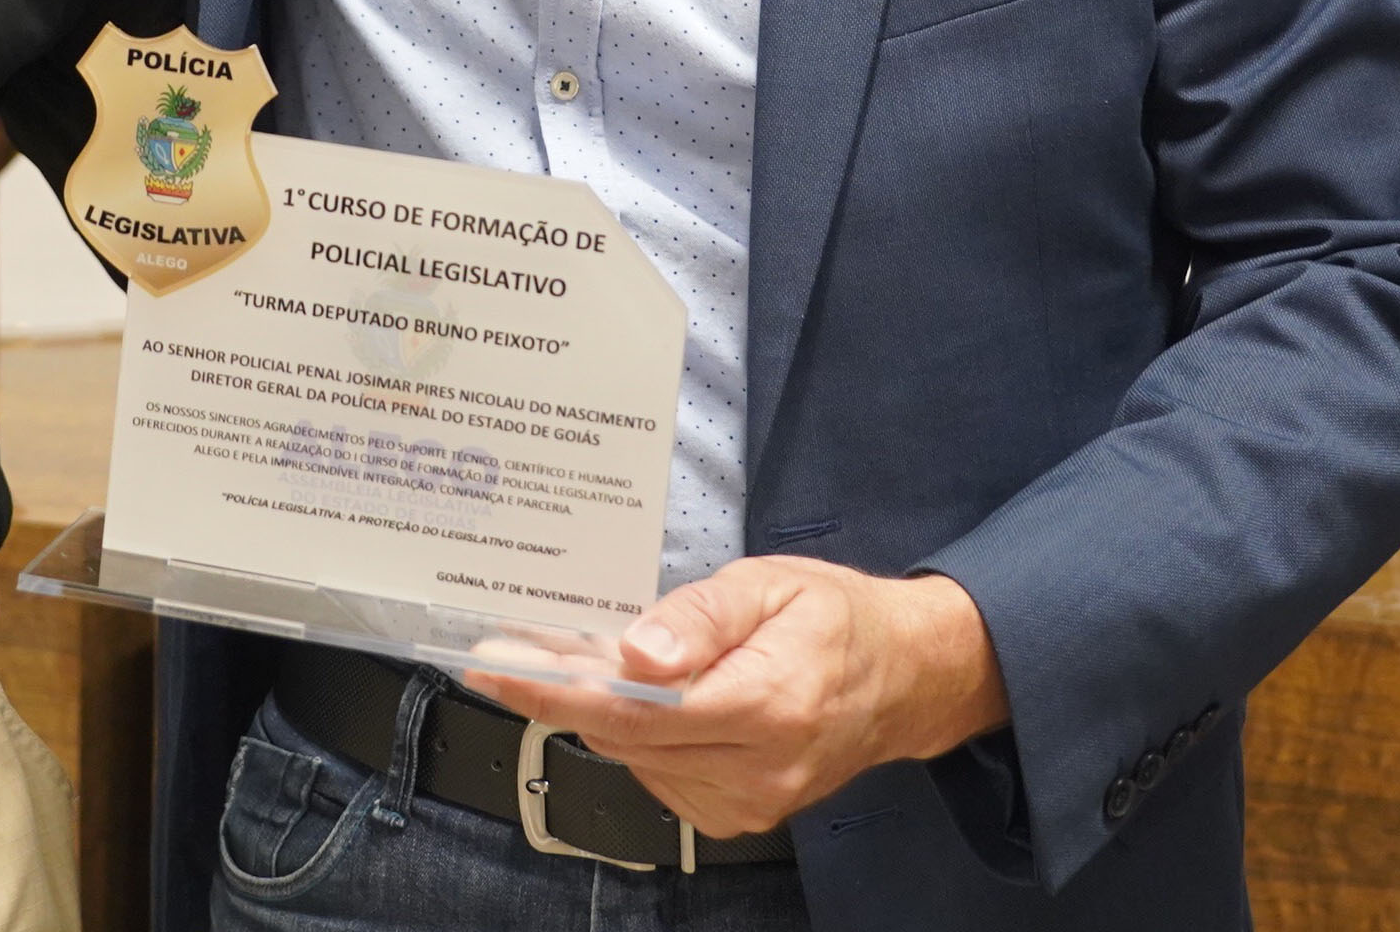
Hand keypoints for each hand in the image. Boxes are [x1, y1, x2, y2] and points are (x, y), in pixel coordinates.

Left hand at [470, 560, 1008, 838]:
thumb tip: (635, 652)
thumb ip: (699, 617)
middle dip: (563, 693)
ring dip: (601, 713)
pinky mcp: (741, 814)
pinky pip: (660, 776)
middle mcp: (759, 767)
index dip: (557, 692)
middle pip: (626, 738)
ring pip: (636, 760)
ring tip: (587, 660)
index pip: (636, 710)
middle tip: (515, 648)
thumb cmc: (835, 619)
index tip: (495, 667)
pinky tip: (644, 698)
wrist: (904, 679)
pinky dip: (638, 738)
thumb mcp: (769, 585)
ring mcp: (751, 801)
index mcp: (768, 704)